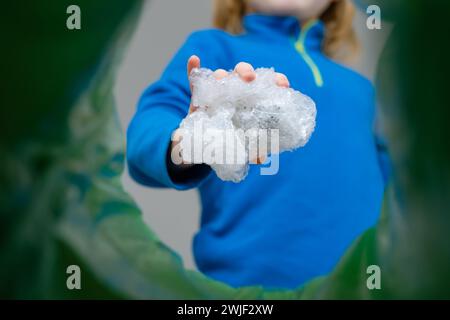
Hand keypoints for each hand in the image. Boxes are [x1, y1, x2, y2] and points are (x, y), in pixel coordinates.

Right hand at [171, 55, 290, 165]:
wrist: (203, 145)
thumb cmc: (229, 140)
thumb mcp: (241, 146)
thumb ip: (251, 151)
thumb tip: (261, 157)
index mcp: (251, 100)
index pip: (266, 85)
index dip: (276, 81)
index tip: (282, 85)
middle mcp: (235, 91)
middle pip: (243, 74)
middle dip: (247, 72)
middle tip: (250, 80)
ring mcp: (216, 92)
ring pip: (220, 76)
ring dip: (221, 74)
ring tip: (222, 78)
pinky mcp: (198, 95)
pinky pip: (194, 79)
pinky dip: (193, 68)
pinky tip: (194, 60)